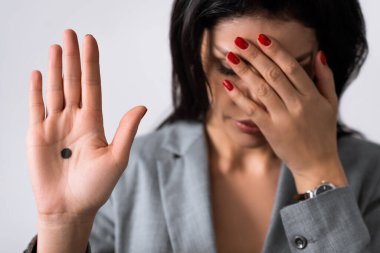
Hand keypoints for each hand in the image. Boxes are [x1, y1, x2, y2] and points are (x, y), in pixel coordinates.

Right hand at [26, 29, 146, 220]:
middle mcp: (74, 119)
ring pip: (55, 90)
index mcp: (93, 122)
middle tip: (71, 33)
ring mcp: (55, 125)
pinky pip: (35, 108)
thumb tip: (142, 106)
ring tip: (56, 46)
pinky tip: (38, 73)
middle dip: (72, 58)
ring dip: (54, 68)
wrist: (69, 208)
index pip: (92, 85)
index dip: (91, 63)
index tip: (90, 41)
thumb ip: (126, 130)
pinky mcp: (37, 135)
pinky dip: (36, 91)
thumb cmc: (95, 187)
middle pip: (72, 82)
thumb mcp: (116, 158)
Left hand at [223, 34, 346, 189]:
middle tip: (240, 42)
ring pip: (260, 89)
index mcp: (312, 95)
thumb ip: (326, 78)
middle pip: (273, 74)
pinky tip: (228, 84)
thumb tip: (318, 53)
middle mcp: (297, 104)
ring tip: (231, 57)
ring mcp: (282, 117)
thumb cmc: (323, 132)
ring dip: (244, 71)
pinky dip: (239, 96)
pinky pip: (252, 109)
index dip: (275, 51)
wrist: (317, 163)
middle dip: (255, 56)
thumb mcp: (331, 103)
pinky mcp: (270, 129)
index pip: (291, 67)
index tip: (261, 38)